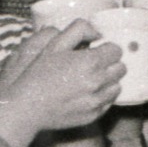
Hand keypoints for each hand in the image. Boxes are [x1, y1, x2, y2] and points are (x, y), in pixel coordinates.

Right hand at [0, 21, 124, 146]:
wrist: (26, 107)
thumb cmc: (38, 74)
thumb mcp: (54, 44)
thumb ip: (78, 30)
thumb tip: (97, 33)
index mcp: (90, 61)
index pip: (117, 50)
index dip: (106, 48)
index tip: (96, 50)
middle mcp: (98, 82)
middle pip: (121, 68)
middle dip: (110, 64)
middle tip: (93, 64)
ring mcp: (96, 101)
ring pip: (117, 86)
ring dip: (108, 81)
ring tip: (89, 79)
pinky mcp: (93, 115)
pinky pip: (108, 103)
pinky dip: (101, 97)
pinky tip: (85, 94)